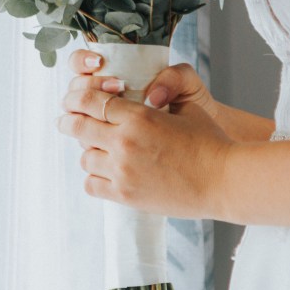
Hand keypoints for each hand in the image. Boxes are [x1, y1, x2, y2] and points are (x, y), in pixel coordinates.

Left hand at [57, 48, 232, 218]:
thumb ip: (154, 99)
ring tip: (98, 150)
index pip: (92, 100)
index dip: (77, 98)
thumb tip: (136, 95)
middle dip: (68, 121)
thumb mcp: (185, 109)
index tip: (72, 100)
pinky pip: (92, 184)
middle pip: (78, 126)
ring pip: (84, 157)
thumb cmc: (210, 142)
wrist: (224, 180)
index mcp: (140, 116)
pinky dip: (95, 177)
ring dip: (88, 151)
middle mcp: (125, 142)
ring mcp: (123, 170)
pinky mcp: (125, 195)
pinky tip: (106, 173)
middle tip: (66, 120)